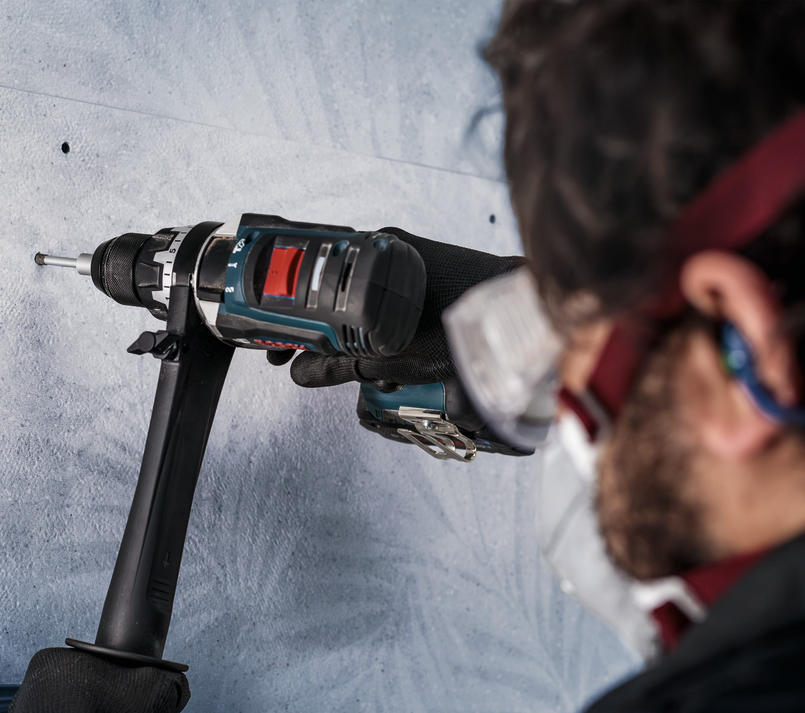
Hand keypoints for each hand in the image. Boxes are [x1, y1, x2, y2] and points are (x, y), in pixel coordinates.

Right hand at [272, 230, 524, 389]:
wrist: (529, 316)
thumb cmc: (465, 325)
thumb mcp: (390, 355)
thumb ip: (339, 364)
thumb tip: (301, 372)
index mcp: (376, 251)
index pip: (309, 272)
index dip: (286, 308)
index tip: (275, 337)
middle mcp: (393, 248)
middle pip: (333, 287)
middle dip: (314, 326)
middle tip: (300, 354)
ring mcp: (416, 260)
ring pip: (362, 297)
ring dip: (348, 330)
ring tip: (347, 363)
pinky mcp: (436, 275)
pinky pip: (391, 301)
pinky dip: (378, 326)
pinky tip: (384, 353)